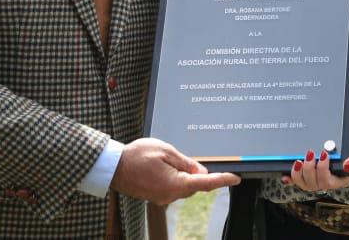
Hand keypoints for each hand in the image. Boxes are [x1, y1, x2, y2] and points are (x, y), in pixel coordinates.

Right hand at [110, 138, 239, 204]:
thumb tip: (201, 170)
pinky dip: (176, 177)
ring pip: (184, 185)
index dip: (222, 180)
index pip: (205, 182)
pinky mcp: (156, 196)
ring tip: (169, 158)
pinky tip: (165, 166)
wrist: (113, 167)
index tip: (235, 178)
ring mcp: (162, 198)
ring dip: (185, 174)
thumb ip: (186, 162)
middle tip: (192, 157)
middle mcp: (170, 195)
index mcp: (175, 184)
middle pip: (195, 184)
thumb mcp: (166, 151)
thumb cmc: (136, 156)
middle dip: (198, 172)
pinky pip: (173, 187)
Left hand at [283, 131, 348, 191]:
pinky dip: (291, 178)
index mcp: (341, 178)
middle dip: (308, 170)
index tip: (323, 154)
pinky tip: (285, 176)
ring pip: (305, 184)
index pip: (328, 181)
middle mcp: (329, 179)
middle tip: (310, 153)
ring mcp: (318, 176)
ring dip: (298, 174)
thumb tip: (348, 165)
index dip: (321, 171)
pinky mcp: (310, 170)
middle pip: (314, 184)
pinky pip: (299, 179)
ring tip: (298, 161)